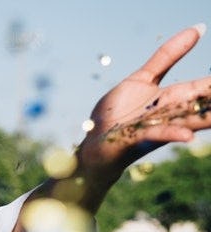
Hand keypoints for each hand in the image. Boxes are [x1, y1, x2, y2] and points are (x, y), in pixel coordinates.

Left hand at [77, 24, 210, 197]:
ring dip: (207, 119)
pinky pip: (159, 136)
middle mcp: (171, 114)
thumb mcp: (142, 78)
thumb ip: (167, 56)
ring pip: (188, 122)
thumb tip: (198, 28)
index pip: (204, 88)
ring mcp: (157, 127)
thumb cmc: (118, 112)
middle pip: (202, 105)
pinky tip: (189, 136)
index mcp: (174, 98)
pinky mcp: (139, 138)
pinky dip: (173, 134)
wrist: (95, 140)